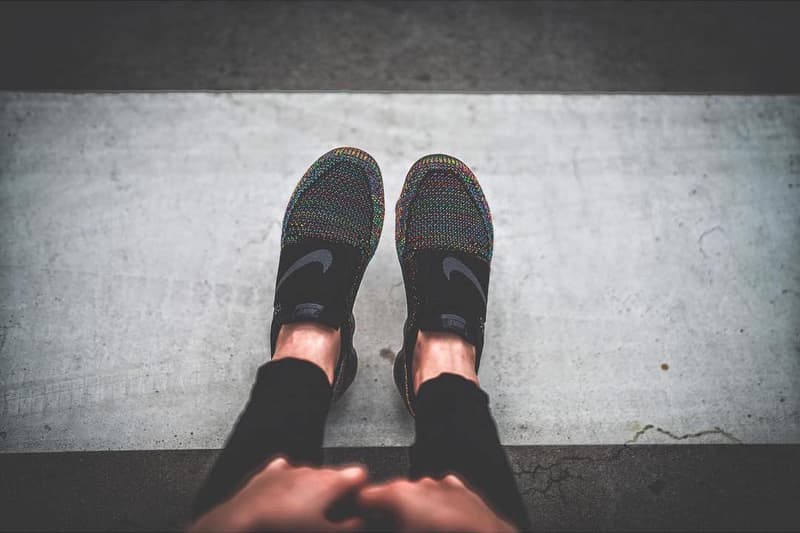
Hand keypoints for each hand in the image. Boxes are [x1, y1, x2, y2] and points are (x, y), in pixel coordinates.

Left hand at [190, 457, 366, 531]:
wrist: (244, 522)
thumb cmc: (285, 527)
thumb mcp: (325, 532)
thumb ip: (349, 526)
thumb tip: (359, 522)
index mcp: (330, 482)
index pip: (359, 475)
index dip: (361, 489)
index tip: (358, 503)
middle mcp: (312, 470)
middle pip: (335, 476)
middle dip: (336, 493)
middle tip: (332, 514)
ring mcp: (290, 471)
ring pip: (310, 476)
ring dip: (312, 490)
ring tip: (305, 513)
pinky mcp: (270, 475)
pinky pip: (285, 474)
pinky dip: (289, 485)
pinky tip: (285, 499)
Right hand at [358, 475, 516, 531]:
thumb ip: (379, 527)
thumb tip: (368, 526)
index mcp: (397, 494)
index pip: (364, 496)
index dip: (359, 510)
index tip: (359, 520)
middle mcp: (418, 485)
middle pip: (391, 495)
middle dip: (389, 512)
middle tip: (392, 527)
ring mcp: (441, 486)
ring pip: (418, 496)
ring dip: (415, 510)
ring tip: (422, 528)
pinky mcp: (461, 492)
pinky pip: (441, 497)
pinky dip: (437, 507)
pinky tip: (440, 524)